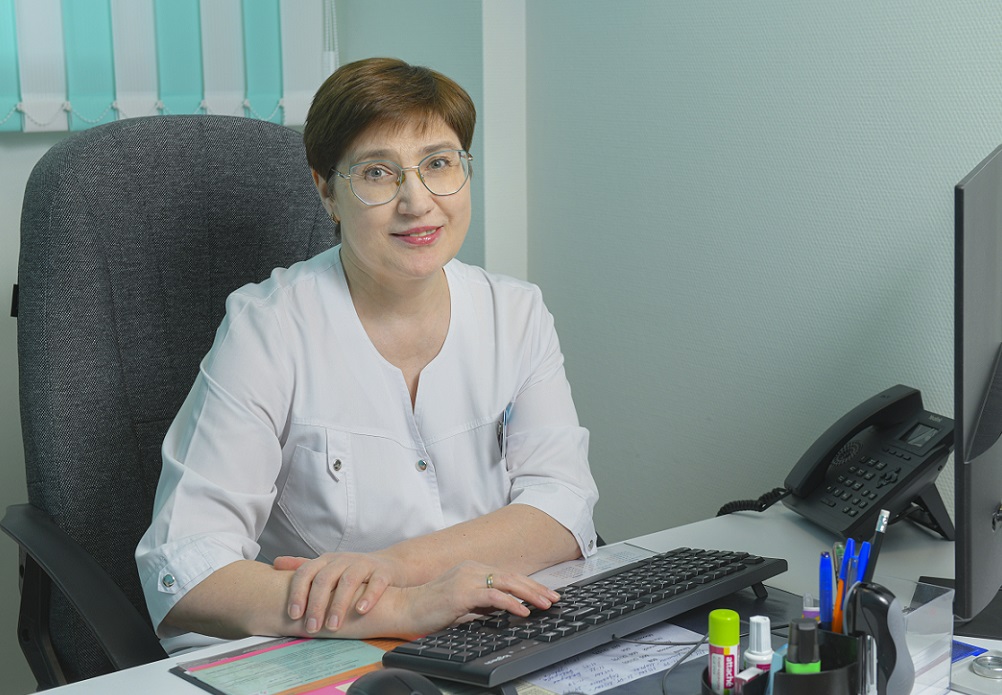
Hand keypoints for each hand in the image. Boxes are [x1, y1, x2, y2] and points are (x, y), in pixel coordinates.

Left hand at [274, 551, 404, 632]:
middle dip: (316, 605)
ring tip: (334, 627)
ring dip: (339, 605)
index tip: (293, 615)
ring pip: (349, 581)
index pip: (306, 572)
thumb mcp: (327, 568)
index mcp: (326, 561)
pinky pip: (376, 583)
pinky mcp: (383, 572)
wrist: (390, 565)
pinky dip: (368, 596)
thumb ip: (304, 567)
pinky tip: (361, 611)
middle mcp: (343, 560)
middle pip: (325, 579)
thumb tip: (275, 564)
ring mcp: (364, 564)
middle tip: (312, 628)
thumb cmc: (353, 572)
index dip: (298, 593)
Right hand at [400, 561, 561, 636]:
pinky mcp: (462, 592)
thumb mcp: (465, 604)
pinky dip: (511, 602)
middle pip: (512, 577)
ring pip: (507, 583)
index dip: (530, 585)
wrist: (405, 608)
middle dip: (537, 588)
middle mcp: (472, 568)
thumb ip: (484, 603)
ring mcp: (467, 578)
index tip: (547, 594)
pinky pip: (493, 596)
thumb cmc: (432, 608)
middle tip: (555, 598)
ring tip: (546, 604)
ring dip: (530, 594)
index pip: (508, 576)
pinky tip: (522, 610)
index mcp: (473, 569)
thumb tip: (507, 608)